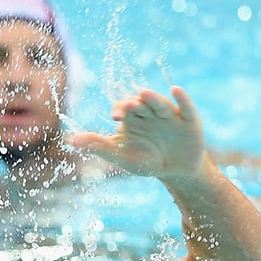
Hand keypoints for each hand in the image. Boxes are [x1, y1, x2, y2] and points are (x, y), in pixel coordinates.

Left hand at [69, 86, 207, 180]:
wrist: (175, 171)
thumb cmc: (146, 161)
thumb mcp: (121, 156)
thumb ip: (98, 146)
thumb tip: (70, 141)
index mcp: (133, 117)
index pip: (125, 108)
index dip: (120, 109)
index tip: (115, 116)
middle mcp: (150, 112)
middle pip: (143, 104)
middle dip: (136, 104)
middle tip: (129, 106)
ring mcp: (170, 114)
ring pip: (161, 104)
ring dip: (153, 99)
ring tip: (144, 94)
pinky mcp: (189, 120)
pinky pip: (186, 107)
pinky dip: (182, 98)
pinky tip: (176, 90)